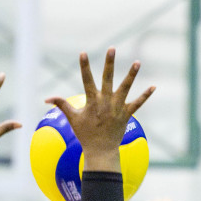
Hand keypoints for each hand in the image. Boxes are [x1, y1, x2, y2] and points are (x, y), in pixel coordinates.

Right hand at [45, 48, 153, 173]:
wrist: (100, 151)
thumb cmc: (85, 134)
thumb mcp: (72, 118)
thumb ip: (61, 104)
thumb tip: (46, 98)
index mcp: (92, 101)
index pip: (86, 80)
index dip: (84, 66)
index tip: (83, 53)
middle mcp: (105, 102)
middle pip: (108, 79)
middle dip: (109, 63)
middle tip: (111, 49)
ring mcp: (117, 107)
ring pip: (125, 88)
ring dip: (131, 75)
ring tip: (137, 62)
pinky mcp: (127, 114)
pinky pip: (138, 103)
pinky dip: (145, 95)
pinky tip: (154, 86)